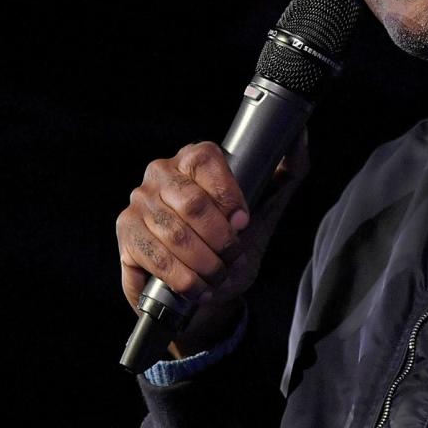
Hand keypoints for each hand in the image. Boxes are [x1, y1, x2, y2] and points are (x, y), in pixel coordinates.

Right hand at [116, 133, 309, 353]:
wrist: (208, 289)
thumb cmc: (237, 243)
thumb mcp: (267, 208)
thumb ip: (289, 171)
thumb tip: (300, 137)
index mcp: (194, 158)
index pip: (207, 160)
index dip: (229, 196)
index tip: (243, 222)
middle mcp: (161, 173)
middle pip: (192, 202)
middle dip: (221, 240)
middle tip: (232, 258)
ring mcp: (139, 203)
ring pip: (175, 234)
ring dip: (205, 264)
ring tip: (218, 276)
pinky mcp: (126, 234)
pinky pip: (156, 258)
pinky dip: (184, 279)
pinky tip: (198, 288)